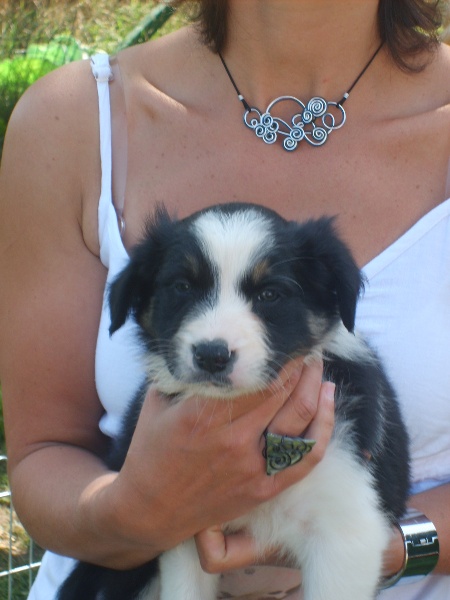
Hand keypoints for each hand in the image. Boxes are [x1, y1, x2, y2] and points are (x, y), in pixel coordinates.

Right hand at [104, 359, 334, 566]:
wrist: (149, 510)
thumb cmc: (151, 452)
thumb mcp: (157, 402)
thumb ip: (183, 374)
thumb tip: (210, 347)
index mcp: (202, 414)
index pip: (255, 376)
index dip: (279, 355)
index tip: (287, 339)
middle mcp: (232, 438)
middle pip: (281, 392)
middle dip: (300, 364)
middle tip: (305, 347)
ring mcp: (251, 466)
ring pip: (297, 418)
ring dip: (314, 387)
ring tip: (317, 368)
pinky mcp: (263, 488)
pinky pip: (305, 457)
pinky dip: (322, 427)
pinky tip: (327, 401)